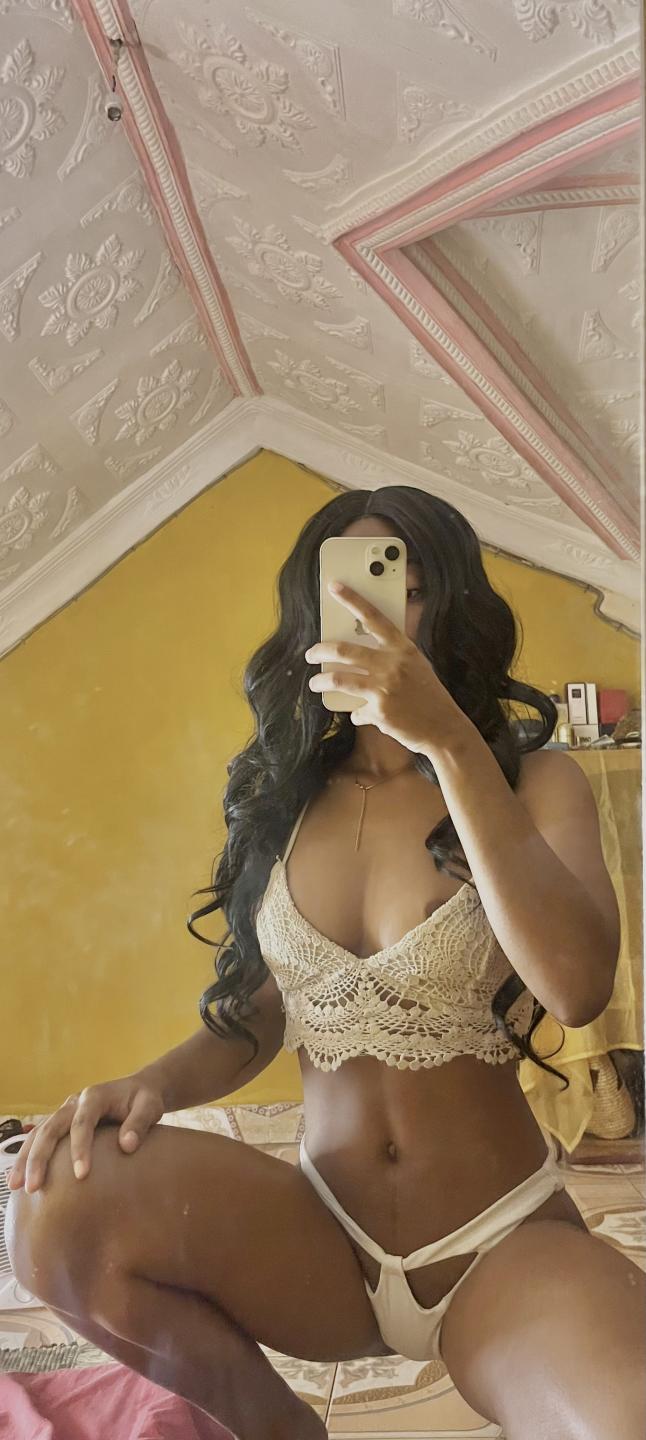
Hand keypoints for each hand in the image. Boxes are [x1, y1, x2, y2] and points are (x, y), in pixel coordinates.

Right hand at [6, 1074, 165, 1192]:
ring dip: (25, 1159)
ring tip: (16, 1186)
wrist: (139, 1089)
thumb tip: (127, 1146)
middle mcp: (74, 1102)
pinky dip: (27, 1156)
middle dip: (40, 1158)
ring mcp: (65, 1111)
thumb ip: (140, 1123)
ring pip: (38, 1133)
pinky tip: (18, 1178)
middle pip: (50, 1128)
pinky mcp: (62, 1123)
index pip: (82, 1122)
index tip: (81, 1175)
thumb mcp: (150, 1106)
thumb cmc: (145, 1100)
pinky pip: (40, 1138)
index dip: (80, 1148)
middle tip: (34, 1187)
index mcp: (95, 1096)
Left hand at [304, 581, 463, 754]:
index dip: (352, 599)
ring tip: (315, 684)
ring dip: (321, 681)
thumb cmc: (430, 697)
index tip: (334, 587)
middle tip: (310, 654)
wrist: (445, 728)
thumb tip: (361, 656)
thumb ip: (392, 658)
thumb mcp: (417, 667)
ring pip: (338, 679)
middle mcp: (392, 664)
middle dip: (320, 650)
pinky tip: (359, 714)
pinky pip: (356, 710)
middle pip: (344, 650)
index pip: (374, 617)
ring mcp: (384, 688)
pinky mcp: (379, 711)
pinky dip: (356, 713)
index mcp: (403, 649)